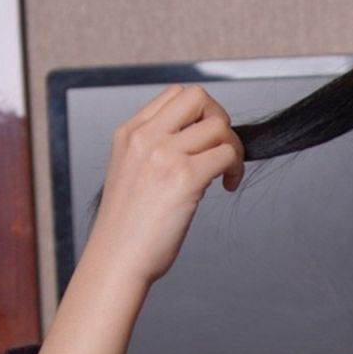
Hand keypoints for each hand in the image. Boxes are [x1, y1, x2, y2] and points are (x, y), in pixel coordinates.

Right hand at [84, 84, 246, 287]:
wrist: (117, 258)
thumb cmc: (127, 227)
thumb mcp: (130, 173)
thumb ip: (154, 151)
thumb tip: (198, 143)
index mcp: (129, 133)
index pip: (175, 95)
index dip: (200, 112)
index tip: (205, 139)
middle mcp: (145, 137)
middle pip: (198, 97)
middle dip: (220, 119)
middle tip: (221, 148)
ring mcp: (163, 155)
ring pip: (218, 126)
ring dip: (233, 148)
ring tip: (226, 173)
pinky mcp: (184, 177)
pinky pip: (226, 154)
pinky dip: (235, 168)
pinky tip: (227, 185)